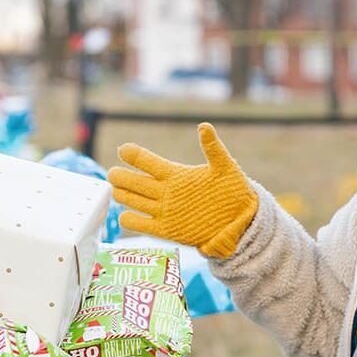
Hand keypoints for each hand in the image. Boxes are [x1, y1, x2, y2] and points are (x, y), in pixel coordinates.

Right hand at [107, 122, 257, 257]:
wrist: (240, 221)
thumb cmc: (234, 192)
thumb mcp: (226, 168)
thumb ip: (214, 149)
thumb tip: (204, 126)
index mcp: (175, 174)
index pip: (147, 161)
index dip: (133, 155)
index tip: (124, 150)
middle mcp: (165, 191)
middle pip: (133, 180)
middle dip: (120, 176)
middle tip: (115, 175)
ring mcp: (164, 210)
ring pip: (131, 199)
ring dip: (122, 195)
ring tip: (118, 193)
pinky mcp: (166, 230)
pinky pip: (140, 225)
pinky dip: (130, 220)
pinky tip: (127, 216)